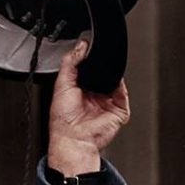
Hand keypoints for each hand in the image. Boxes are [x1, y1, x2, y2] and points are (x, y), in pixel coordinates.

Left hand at [47, 40, 130, 176]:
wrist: (75, 138)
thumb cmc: (63, 120)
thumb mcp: (62, 84)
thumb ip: (70, 63)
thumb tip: (80, 46)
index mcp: (78, 91)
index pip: (86, 70)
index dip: (87, 59)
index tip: (87, 46)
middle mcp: (93, 96)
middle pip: (102, 74)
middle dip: (100, 65)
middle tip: (96, 55)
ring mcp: (106, 102)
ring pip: (114, 81)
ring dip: (111, 72)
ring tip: (104, 68)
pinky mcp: (118, 109)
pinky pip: (123, 92)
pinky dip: (120, 82)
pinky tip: (113, 77)